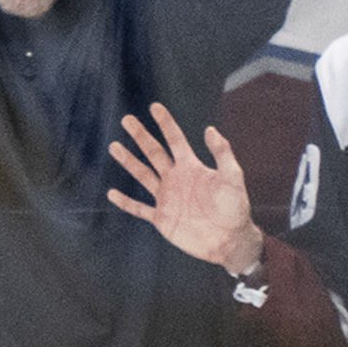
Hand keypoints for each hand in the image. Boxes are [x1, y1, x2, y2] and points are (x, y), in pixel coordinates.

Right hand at [102, 106, 255, 269]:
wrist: (229, 239)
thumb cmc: (235, 208)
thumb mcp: (233, 177)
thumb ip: (222, 154)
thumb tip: (210, 129)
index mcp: (191, 167)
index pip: (175, 140)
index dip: (165, 123)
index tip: (154, 107)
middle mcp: (176, 179)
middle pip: (154, 152)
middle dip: (141, 136)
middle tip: (126, 120)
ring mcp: (167, 198)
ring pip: (143, 175)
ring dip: (129, 161)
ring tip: (114, 146)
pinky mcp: (162, 218)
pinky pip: (140, 208)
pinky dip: (126, 202)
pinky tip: (112, 194)